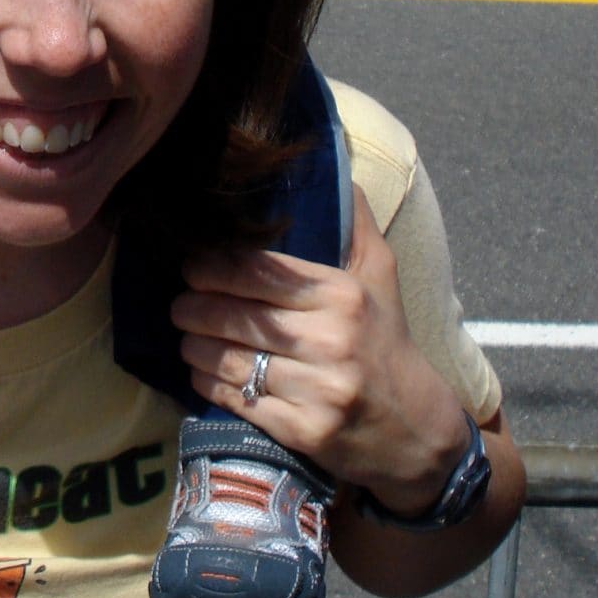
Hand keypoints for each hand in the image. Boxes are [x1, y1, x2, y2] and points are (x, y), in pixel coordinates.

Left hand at [171, 188, 468, 512]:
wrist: (419, 432)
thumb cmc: (388, 341)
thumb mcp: (381, 276)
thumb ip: (354, 221)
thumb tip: (333, 165)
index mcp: (342, 294)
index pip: (256, 271)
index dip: (211, 267)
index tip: (191, 266)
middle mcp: (331, 339)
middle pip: (234, 315)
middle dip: (193, 308)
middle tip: (178, 304)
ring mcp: (318, 389)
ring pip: (229, 359)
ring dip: (194, 347)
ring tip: (185, 337)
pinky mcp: (305, 432)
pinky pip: (237, 401)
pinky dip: (209, 385)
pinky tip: (201, 373)